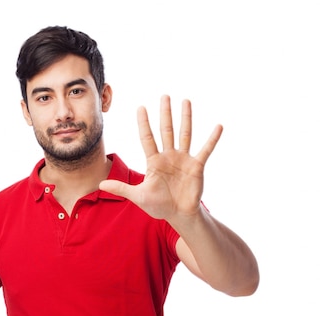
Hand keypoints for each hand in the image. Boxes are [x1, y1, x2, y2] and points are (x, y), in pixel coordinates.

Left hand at [99, 95, 222, 223]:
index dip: (144, 123)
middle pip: (166, 130)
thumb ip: (121, 188)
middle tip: (164, 96)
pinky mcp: (197, 166)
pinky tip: (218, 127)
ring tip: (185, 101)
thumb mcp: (138, 196)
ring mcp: (183, 160)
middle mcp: (169, 156)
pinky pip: (205, 150)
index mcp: (154, 161)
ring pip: (185, 134)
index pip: (147, 138)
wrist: (178, 215)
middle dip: (165, 113)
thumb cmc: (158, 205)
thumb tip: (100, 184)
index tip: (140, 107)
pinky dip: (212, 139)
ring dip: (186, 118)